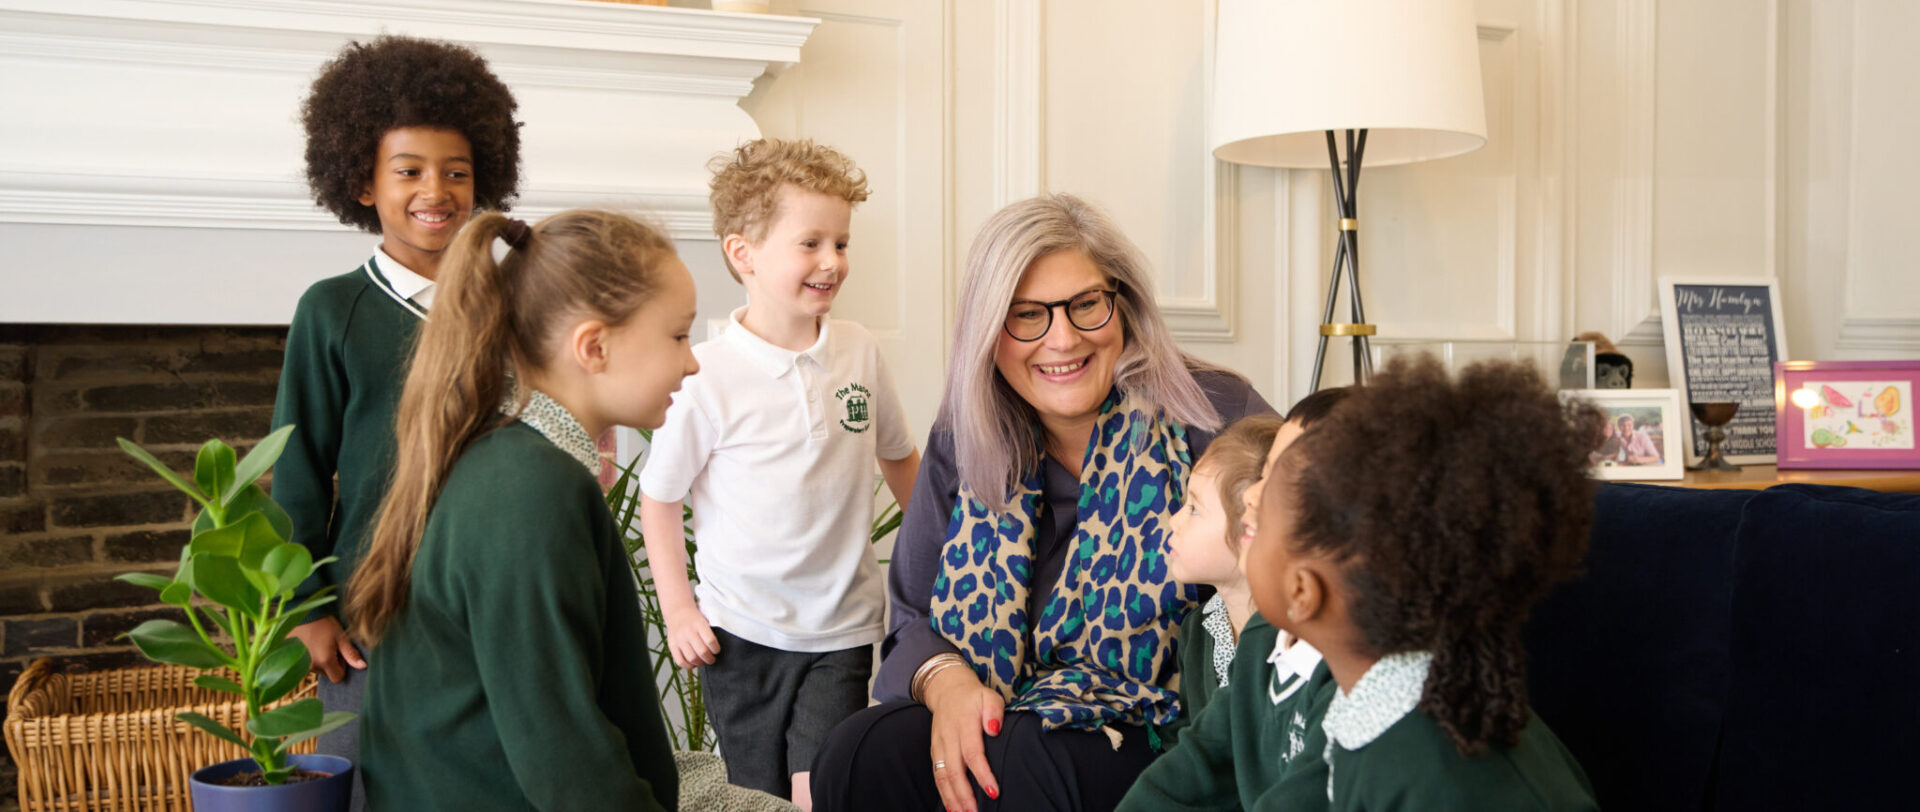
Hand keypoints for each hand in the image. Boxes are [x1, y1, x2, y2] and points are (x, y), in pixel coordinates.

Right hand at [289, 616, 365, 683]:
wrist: (299, 613)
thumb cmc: (323, 623)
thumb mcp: (340, 636)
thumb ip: (351, 653)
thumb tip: (363, 666)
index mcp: (324, 661)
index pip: (338, 677)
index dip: (342, 667)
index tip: (340, 652)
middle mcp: (311, 666)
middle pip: (328, 673)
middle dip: (332, 663)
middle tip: (331, 645)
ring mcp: (302, 664)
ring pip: (318, 669)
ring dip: (322, 660)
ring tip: (321, 643)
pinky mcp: (295, 660)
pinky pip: (308, 664)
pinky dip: (313, 658)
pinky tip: (312, 644)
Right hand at [662, 601, 720, 670]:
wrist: (677, 611)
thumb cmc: (694, 619)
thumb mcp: (705, 620)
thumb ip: (710, 633)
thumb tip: (717, 650)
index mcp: (699, 624)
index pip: (710, 641)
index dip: (716, 649)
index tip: (717, 650)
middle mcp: (688, 632)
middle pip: (702, 651)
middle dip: (710, 659)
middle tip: (712, 659)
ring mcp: (679, 639)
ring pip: (691, 658)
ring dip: (700, 663)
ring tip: (703, 661)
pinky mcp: (672, 646)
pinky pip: (680, 661)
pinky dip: (688, 666)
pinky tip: (693, 663)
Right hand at [924, 665, 1003, 811]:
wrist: (947, 689)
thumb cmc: (974, 697)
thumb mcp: (989, 695)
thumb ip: (994, 711)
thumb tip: (994, 730)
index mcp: (964, 723)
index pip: (972, 753)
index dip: (982, 773)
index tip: (993, 791)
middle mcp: (948, 737)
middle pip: (954, 770)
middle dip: (965, 795)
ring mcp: (939, 746)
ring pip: (942, 776)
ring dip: (953, 798)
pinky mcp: (934, 752)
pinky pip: (937, 776)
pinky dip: (943, 794)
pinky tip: (953, 808)